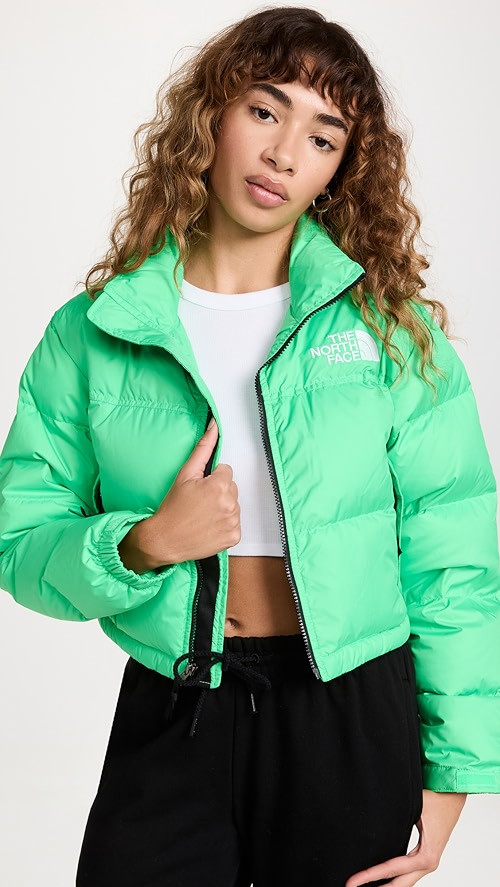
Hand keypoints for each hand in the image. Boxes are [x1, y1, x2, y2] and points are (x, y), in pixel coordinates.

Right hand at [134, 418, 240, 566]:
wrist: (165, 540)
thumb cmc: (172, 508)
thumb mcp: (185, 474)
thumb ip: (203, 449)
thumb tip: (215, 426)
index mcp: (219, 486)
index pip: (226, 471)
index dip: (211, 479)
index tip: (199, 489)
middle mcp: (230, 504)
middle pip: (231, 488)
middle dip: (218, 492)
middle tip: (199, 503)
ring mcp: (233, 522)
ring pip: (234, 505)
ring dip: (222, 508)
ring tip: (203, 515)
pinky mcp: (233, 536)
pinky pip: (235, 524)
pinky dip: (225, 525)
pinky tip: (209, 526)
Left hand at [344, 789, 466, 885]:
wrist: (454, 790)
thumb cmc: (437, 798)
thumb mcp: (415, 806)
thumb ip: (395, 817)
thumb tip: (372, 819)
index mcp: (425, 856)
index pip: (391, 870)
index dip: (369, 876)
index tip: (352, 882)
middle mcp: (428, 863)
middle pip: (398, 885)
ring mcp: (427, 862)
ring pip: (403, 882)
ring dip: (385, 884)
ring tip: (363, 884)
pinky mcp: (425, 856)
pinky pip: (407, 873)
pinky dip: (393, 877)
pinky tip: (379, 877)